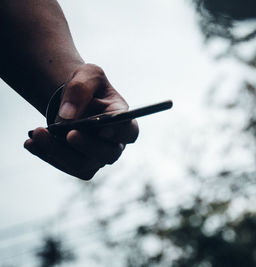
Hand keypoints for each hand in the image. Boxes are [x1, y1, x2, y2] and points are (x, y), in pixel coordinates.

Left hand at [24, 64, 138, 179]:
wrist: (73, 101)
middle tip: (68, 134)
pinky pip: (66, 166)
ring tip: (38, 133)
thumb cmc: (88, 87)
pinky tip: (31, 142)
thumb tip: (68, 116)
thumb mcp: (87, 75)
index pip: (129, 131)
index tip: (103, 131)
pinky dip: (46, 155)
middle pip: (108, 153)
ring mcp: (98, 157)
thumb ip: (81, 88)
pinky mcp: (81, 165)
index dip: (119, 134)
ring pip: (83, 164)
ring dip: (59, 152)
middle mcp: (115, 143)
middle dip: (87, 145)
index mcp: (123, 120)